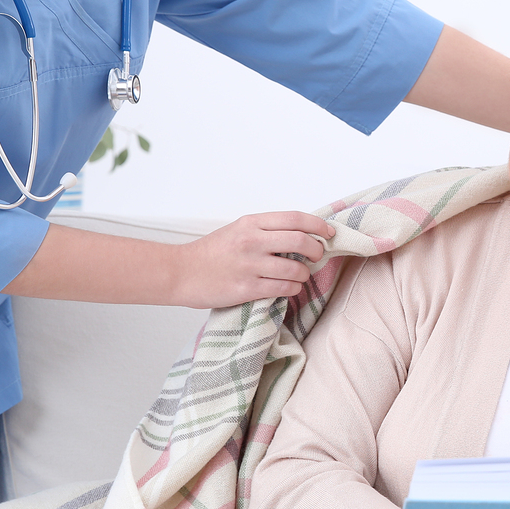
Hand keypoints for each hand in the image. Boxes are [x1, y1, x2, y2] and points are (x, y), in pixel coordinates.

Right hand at [174, 211, 334, 307]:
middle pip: (302, 241)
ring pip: (296, 269)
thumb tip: (299, 235)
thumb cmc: (210, 253)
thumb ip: (265, 231)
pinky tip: (288, 288)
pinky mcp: (246, 288)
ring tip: (299, 276)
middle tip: (317, 256)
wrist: (180, 272)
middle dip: (317, 250)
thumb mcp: (237, 230)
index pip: (295, 219)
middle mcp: (252, 241)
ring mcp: (250, 265)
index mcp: (251, 223)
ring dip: (304, 275)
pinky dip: (292, 289)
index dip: (318, 225)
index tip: (328, 232)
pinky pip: (283, 289)